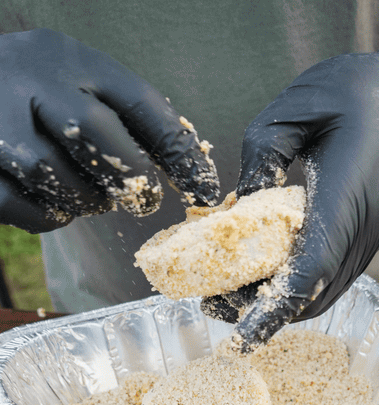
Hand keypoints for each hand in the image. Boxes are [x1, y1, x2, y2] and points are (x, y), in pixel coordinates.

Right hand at [0, 29, 219, 232]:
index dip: (179, 150)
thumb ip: (133, 118)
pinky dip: (50, 216)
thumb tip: (196, 176)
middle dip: (129, 174)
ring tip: (96, 199)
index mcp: (70, 59)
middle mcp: (27, 80)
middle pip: (91, 129)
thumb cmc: (45, 95)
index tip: (205, 189)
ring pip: (50, 172)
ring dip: (87, 199)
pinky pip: (19, 203)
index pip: (138, 100)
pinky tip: (59, 205)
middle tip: (144, 200)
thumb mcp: (86, 85)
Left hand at [208, 44, 378, 350]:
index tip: (239, 333)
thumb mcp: (297, 107)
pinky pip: (329, 280)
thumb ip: (262, 153)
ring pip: (323, 295)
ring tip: (228, 295)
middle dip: (264, 312)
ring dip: (279, 305)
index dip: (274, 306)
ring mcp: (366, 242)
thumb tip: (234, 203)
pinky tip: (262, 278)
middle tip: (210, 304)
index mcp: (346, 195)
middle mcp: (361, 231)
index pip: (311, 268)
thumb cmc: (356, 96)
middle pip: (314, 295)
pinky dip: (295, 290)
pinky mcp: (363, 243)